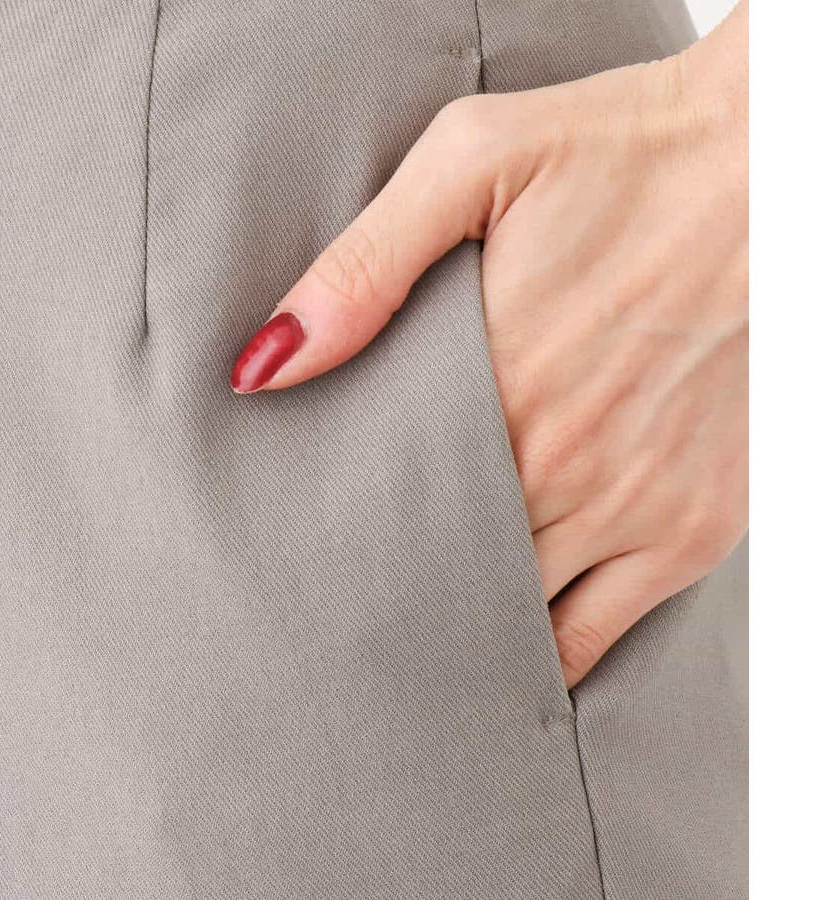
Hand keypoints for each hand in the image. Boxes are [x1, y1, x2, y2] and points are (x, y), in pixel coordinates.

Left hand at [231, 4, 747, 686]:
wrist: (772, 168)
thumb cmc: (624, 154)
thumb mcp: (471, 164)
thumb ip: (364, 267)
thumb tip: (268, 364)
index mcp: (496, 382)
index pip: (384, 503)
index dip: (336, 541)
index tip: (301, 561)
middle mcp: (561, 462)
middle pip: (440, 564)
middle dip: (388, 585)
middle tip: (340, 608)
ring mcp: (632, 505)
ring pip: (512, 611)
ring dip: (456, 622)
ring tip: (405, 638)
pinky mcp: (694, 524)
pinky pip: (602, 631)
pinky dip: (548, 658)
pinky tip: (506, 656)